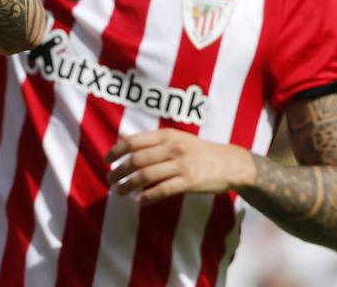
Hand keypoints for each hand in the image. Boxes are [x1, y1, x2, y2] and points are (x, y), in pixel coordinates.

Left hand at [106, 129, 255, 203]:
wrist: (231, 163)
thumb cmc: (199, 151)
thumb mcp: (177, 138)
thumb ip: (152, 141)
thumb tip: (122, 141)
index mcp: (166, 135)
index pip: (133, 141)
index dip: (116, 151)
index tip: (106, 160)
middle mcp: (172, 148)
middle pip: (136, 160)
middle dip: (119, 171)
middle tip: (109, 180)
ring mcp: (181, 165)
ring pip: (146, 176)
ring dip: (128, 185)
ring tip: (119, 192)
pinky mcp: (190, 181)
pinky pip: (163, 190)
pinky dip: (148, 196)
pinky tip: (139, 201)